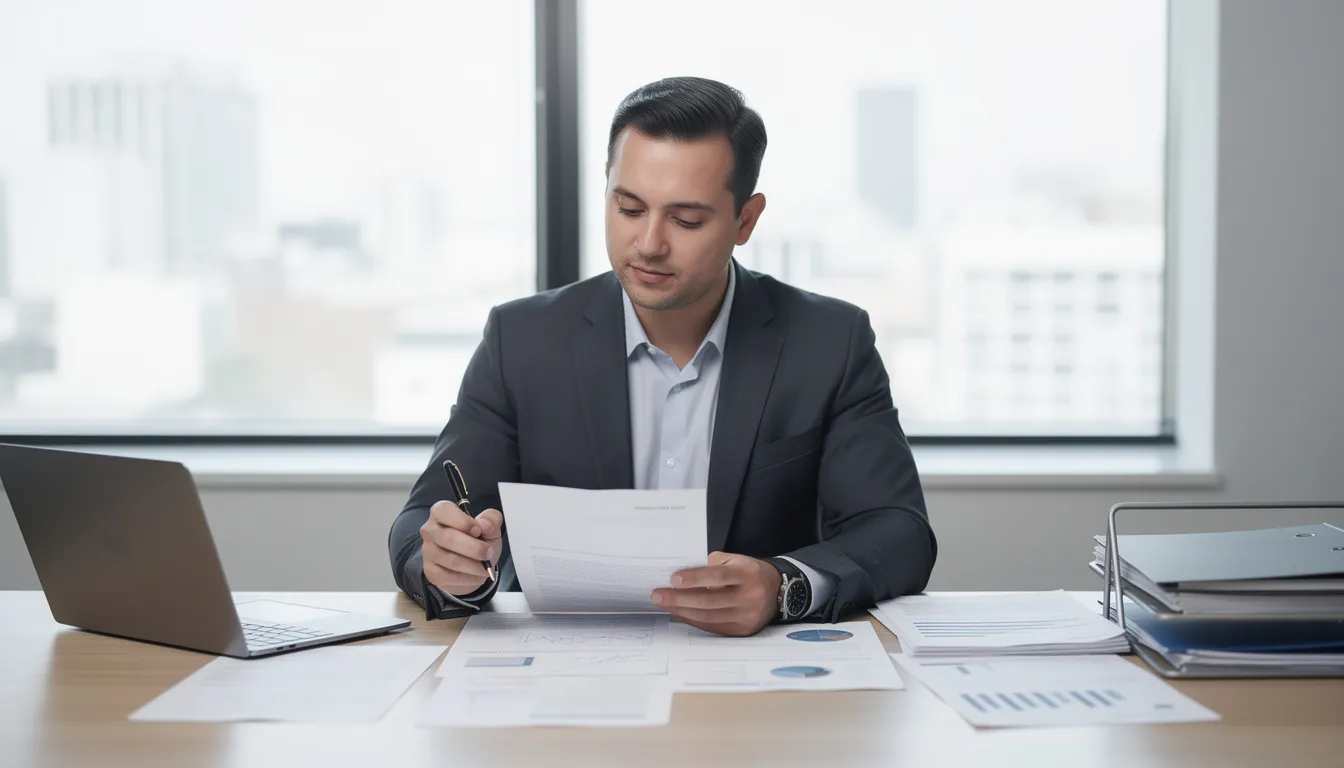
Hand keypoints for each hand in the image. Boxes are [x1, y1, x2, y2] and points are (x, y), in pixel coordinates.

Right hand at [420, 501, 502, 595]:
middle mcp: (430, 530)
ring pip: (450, 560)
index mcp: (441, 513)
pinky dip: (467, 578)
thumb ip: (491, 520)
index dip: (462, 521)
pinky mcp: (430, 571)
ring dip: (473, 566)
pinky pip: (448, 576)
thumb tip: (485, 525)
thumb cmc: (479, 542)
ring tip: (485, 567)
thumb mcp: (490, 527)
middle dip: (474, 548)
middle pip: (447, 538)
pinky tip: (475, 576)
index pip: (443, 511)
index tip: (478, 530)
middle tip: (488, 553)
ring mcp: (428, 552)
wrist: (473, 566)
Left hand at [651, 551, 781, 636]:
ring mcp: (748, 615)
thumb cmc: (748, 572)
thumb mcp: (735, 560)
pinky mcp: (743, 630)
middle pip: (710, 600)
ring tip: (665, 604)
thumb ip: (711, 565)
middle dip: (680, 598)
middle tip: (658, 595)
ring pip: (709, 617)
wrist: (776, 590)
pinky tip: (680, 614)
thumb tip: (681, 577)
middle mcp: (750, 596)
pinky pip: (713, 627)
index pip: (718, 576)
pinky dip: (694, 620)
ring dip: (683, 611)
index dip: (695, 578)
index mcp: (748, 573)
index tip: (673, 579)